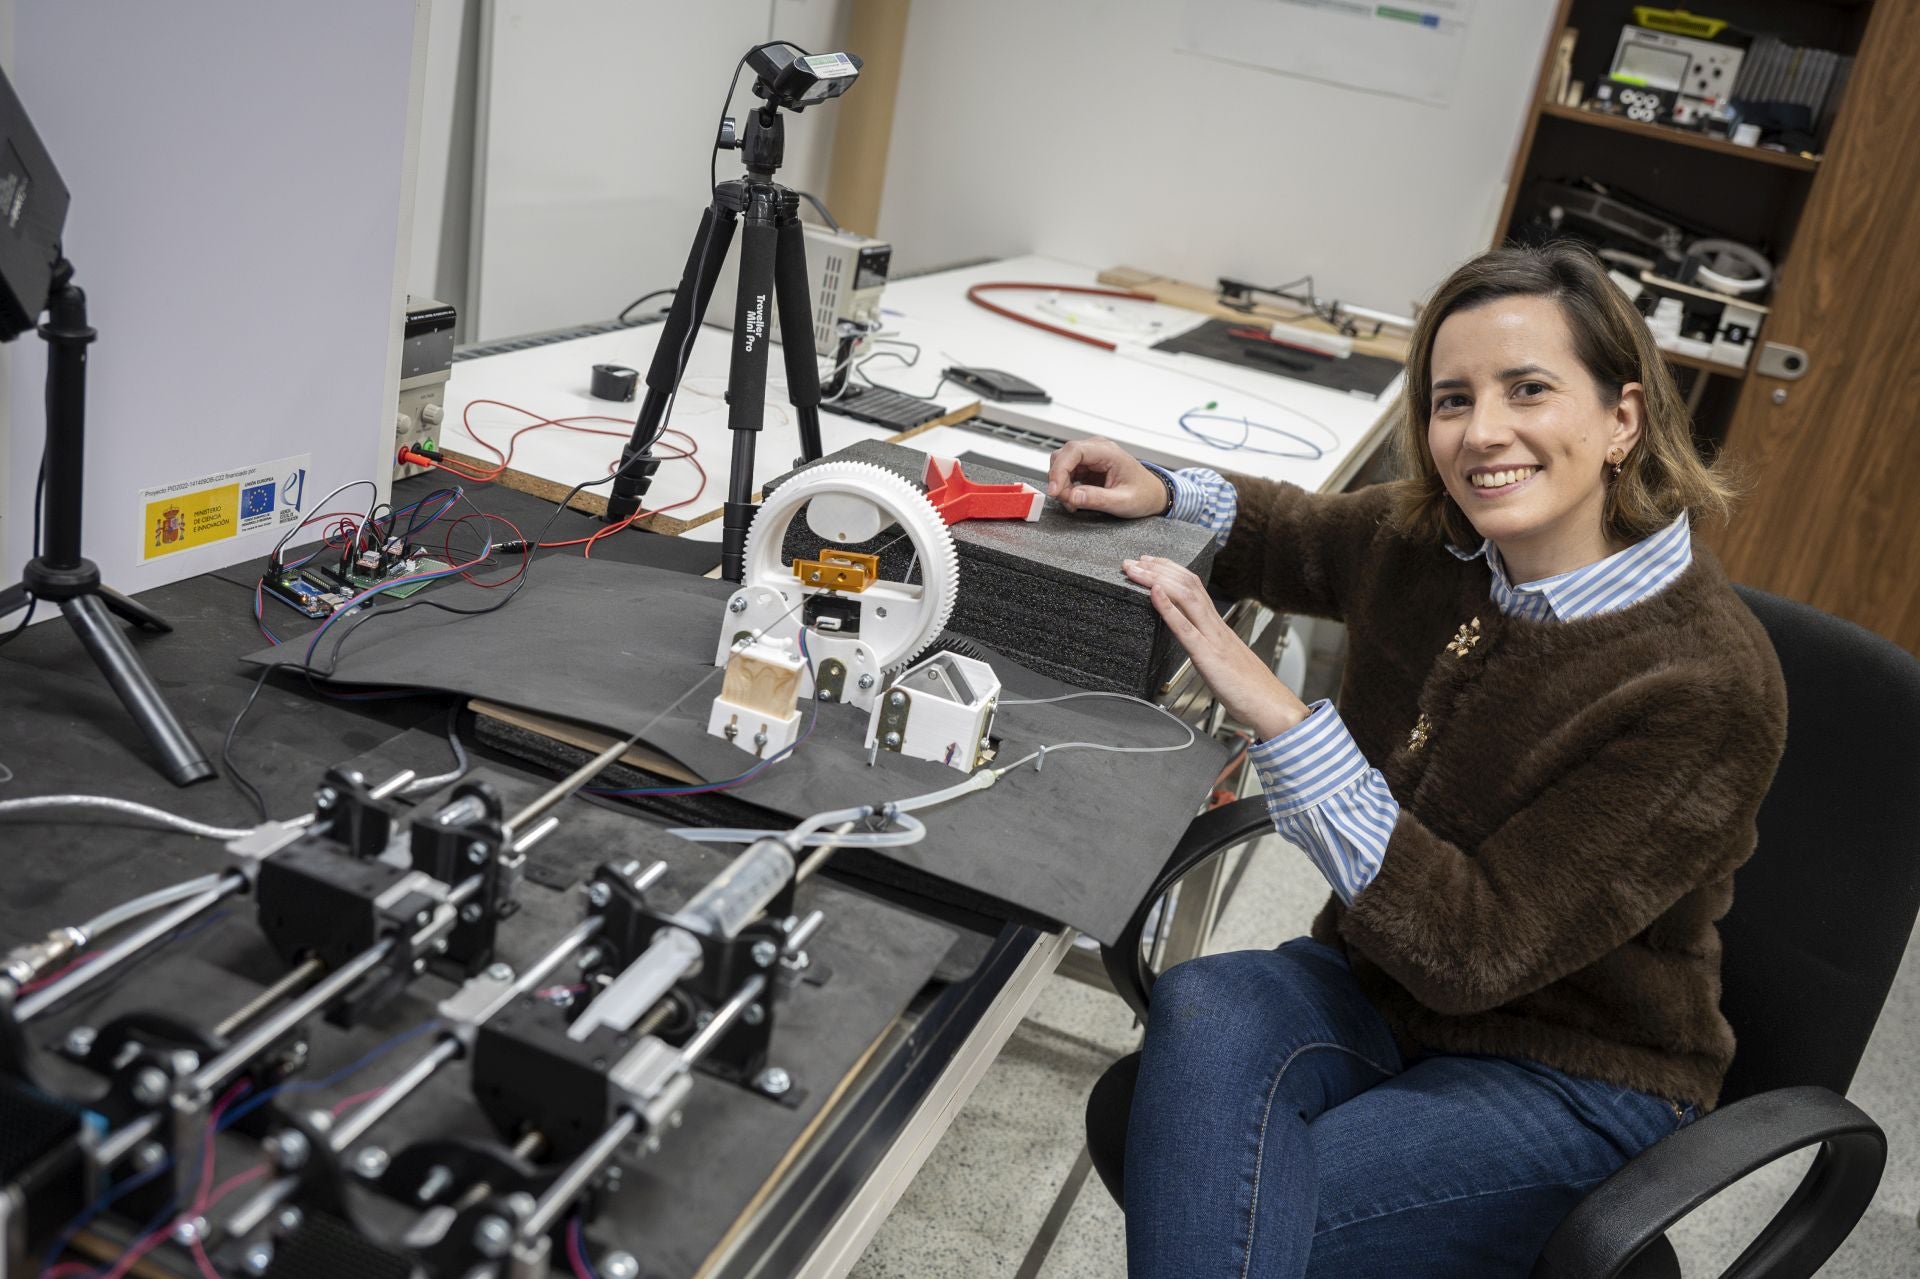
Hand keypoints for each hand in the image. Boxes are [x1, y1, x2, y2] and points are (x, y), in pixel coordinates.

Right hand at [1047, 437, 1165, 517]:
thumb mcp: (1122, 501)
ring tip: (1073, 503)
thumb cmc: (1144, 494)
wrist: (1152, 494)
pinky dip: (1065, 487)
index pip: (1074, 451)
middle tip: (1066, 501)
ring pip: (1061, 464)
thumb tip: (1072, 496)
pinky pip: (1067, 473)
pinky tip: (1075, 499)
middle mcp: (1097, 449)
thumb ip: (1097, 499)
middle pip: (1063, 456)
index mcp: (1108, 452)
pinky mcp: (1086, 466)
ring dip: (1061, 485)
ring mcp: (1090, 457)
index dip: (1059, 469)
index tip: (1055, 490)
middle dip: (1058, 480)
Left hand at [1124, 555, 1310, 740]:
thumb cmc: (1248, 687)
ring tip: (1135, 569)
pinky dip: (1168, 607)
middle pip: (1187, 584)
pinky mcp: (1208, 656)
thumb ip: (1206, 644)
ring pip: (1186, 597)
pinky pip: (1185, 627)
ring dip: (1156, 579)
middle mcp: (1215, 625)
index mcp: (1217, 625)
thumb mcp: (1222, 659)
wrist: (1269, 704)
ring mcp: (1212, 638)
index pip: (1193, 586)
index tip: (1149, 561)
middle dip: (1157, 568)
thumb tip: (1189, 637)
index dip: (1170, 570)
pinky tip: (1153, 593)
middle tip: (1132, 560)